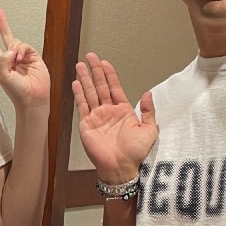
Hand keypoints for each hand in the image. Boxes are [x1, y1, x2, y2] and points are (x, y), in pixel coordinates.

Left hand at [0, 9, 50, 110]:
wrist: (32, 98)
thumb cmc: (17, 92)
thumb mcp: (3, 75)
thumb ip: (3, 59)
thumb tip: (11, 48)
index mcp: (2, 64)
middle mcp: (12, 59)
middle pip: (6, 38)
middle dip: (2, 25)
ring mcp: (23, 58)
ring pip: (16, 42)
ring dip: (14, 49)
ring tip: (16, 61)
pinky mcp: (34, 57)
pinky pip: (25, 46)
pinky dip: (22, 50)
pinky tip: (21, 58)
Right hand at [74, 55, 156, 182]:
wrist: (121, 168)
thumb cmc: (136, 154)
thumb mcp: (149, 130)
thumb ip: (149, 111)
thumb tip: (148, 93)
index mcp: (123, 111)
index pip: (114, 87)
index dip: (109, 74)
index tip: (105, 62)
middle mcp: (109, 112)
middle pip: (100, 86)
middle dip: (95, 71)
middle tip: (90, 56)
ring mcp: (97, 117)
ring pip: (89, 93)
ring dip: (85, 79)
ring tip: (80, 65)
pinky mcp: (87, 125)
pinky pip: (82, 106)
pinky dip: (78, 94)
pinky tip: (75, 84)